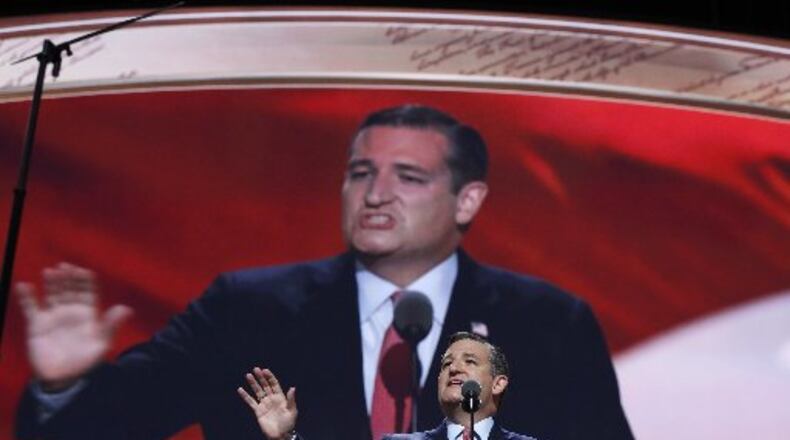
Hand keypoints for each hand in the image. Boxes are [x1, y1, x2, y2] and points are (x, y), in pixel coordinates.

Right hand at [15, 262, 132, 390]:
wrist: (63, 377)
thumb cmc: (85, 360)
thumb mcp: (101, 343)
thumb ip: (111, 325)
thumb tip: (127, 309)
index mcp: (88, 313)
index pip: (87, 292)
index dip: (85, 282)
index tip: (84, 272)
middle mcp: (70, 311)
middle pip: (70, 289)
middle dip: (68, 278)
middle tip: (66, 267)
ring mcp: (53, 316)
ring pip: (52, 294)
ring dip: (52, 283)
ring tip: (51, 271)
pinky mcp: (37, 324)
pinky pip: (30, 307)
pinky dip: (26, 297)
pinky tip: (24, 286)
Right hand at [237, 367, 297, 439]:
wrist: (280, 435)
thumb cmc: (288, 424)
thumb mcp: (292, 411)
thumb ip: (291, 399)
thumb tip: (293, 387)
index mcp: (280, 397)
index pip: (274, 384)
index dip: (270, 377)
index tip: (265, 370)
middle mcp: (271, 399)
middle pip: (265, 385)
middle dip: (260, 377)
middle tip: (255, 369)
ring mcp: (264, 404)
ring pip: (257, 391)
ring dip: (253, 384)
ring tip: (248, 375)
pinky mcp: (258, 411)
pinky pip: (251, 402)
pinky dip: (245, 396)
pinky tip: (240, 390)